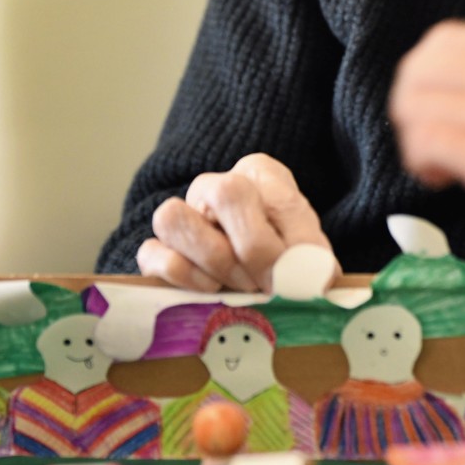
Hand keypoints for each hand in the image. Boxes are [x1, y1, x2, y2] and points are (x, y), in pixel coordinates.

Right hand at [136, 153, 336, 292]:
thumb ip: (312, 259)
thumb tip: (313, 279)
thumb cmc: (286, 257)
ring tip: (242, 286)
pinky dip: (183, 275)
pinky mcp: (156, 249)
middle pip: (224, 192)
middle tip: (269, 283)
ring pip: (173, 217)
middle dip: (253, 249)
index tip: (298, 275)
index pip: (275, 194)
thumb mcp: (309, 253)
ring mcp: (182, 215)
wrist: (256, 278)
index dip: (290, 241)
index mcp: (260, 174)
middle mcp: (215, 186)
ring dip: (214, 259)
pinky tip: (211, 290)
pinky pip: (152, 252)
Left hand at [389, 21, 464, 258]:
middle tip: (428, 141)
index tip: (434, 108)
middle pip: (418, 68)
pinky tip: (444, 180)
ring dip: (413, 139)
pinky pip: (425, 141)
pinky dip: (420, 162)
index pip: (442, 39)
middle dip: (408, 106)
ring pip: (413, 106)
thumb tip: (450, 100)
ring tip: (441, 168)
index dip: (423, 74)